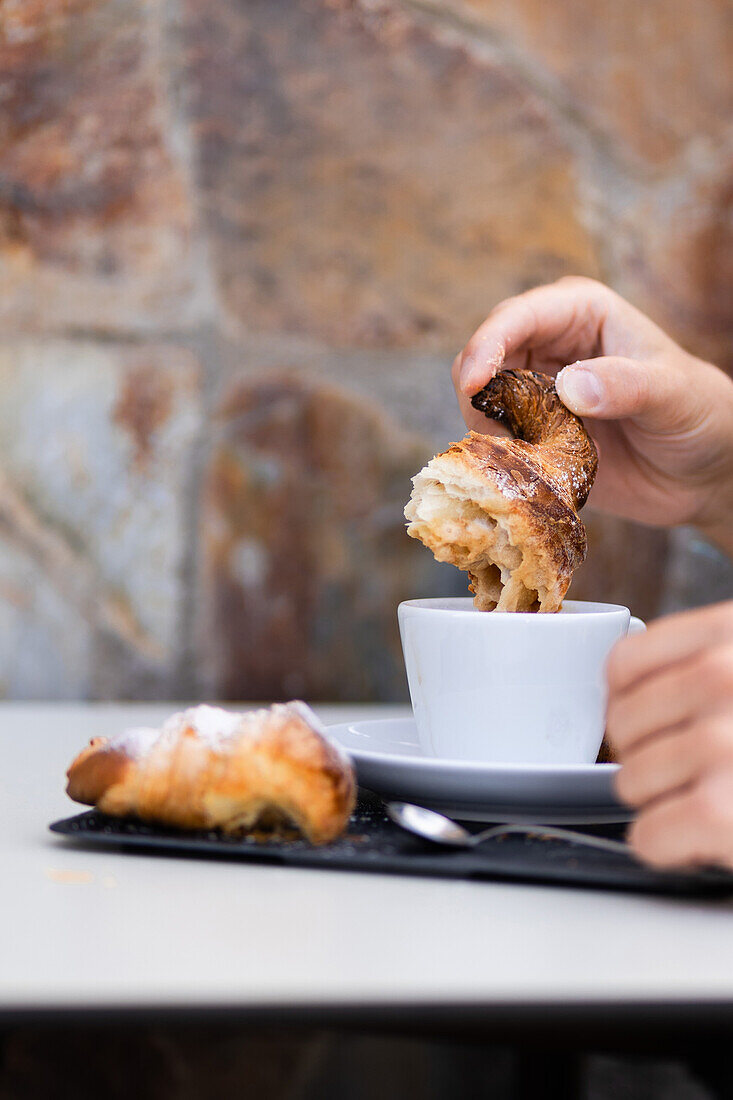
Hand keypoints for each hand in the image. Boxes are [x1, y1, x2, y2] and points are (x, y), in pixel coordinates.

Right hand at [452, 277, 732, 551]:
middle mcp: (548, 345)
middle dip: (477, 391)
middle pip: (483, 356)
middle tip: (494, 432)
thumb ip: (626, 386)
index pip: (518, 316)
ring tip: (531, 454)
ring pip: (481, 401)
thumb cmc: (699, 414)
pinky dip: (502, 455)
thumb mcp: (672, 394)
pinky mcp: (533, 433)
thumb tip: (568, 387)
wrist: (704, 471)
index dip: (487, 345)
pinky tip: (536, 470)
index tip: (472, 383)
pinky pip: (495, 440)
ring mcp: (536, 391)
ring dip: (489, 430)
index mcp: (580, 313)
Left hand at [607, 602, 732, 869]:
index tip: (650, 721)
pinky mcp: (721, 812)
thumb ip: (714, 666)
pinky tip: (699, 838)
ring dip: (661, 802)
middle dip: (647, 754)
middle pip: (623, 723)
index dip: (630, 701)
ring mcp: (723, 744)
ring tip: (707, 800)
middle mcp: (724, 677)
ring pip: (631, 779)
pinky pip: (650, 832)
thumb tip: (629, 698)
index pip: (625, 664)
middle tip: (688, 770)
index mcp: (732, 634)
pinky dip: (665, 844)